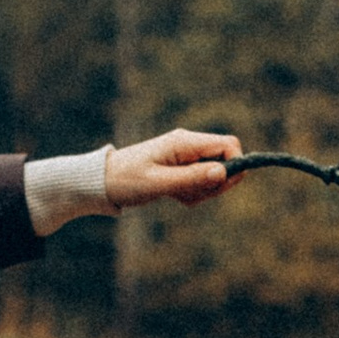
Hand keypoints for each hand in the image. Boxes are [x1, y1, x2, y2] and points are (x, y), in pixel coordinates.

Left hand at [106, 128, 240, 208]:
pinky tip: (174, 195)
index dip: (234, 166)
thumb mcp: (160, 183)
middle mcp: (189, 144)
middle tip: (191, 194)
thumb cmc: (127, 180)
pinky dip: (194, 193)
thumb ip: (192, 178)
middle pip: (225, 161)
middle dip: (217, 183)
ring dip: (203, 190)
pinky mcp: (183, 167)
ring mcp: (187, 155)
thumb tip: (224, 172)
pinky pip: (202, 181)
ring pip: (215, 174)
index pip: (229, 145)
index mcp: (185, 142)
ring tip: (178, 196)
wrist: (104, 181)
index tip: (219, 186)